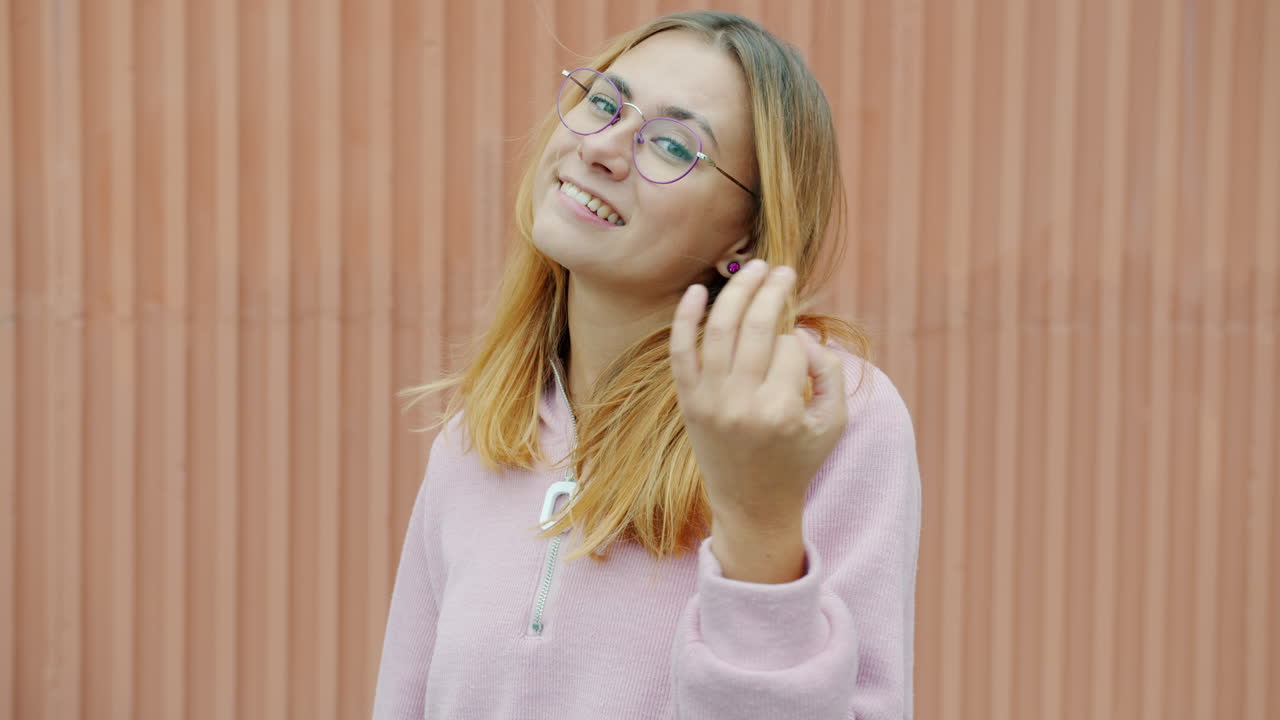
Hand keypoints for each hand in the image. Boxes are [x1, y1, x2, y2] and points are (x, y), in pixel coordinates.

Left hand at [669, 260, 847, 534]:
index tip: (803, 354)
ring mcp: (710, 402)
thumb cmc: (798, 460)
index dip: (802, 342)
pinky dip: (686, 317)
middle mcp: (742, 404)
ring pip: (721, 329)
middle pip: (757, 327)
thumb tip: (800, 333)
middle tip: (783, 270)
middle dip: (772, 291)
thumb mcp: (833, 422)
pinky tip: (699, 289)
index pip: (792, 348)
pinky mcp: (688, 403)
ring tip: (754, 268)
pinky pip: (681, 352)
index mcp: (782, 410)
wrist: (752, 505)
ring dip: (738, 291)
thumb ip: (830, 371)